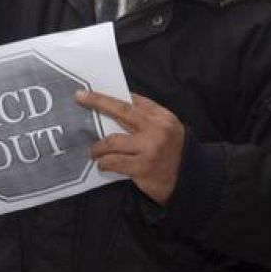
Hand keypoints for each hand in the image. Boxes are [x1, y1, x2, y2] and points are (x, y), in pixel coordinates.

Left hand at [80, 91, 184, 205]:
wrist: (190, 179)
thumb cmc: (173, 151)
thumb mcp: (167, 128)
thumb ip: (147, 118)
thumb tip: (117, 105)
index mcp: (161, 116)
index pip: (133, 100)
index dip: (111, 95)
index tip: (93, 92)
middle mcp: (156, 129)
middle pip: (121, 111)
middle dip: (98, 102)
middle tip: (80, 97)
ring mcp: (149, 149)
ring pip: (112, 141)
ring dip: (97, 147)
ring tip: (94, 152)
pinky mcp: (142, 167)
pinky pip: (113, 162)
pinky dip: (104, 163)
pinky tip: (102, 165)